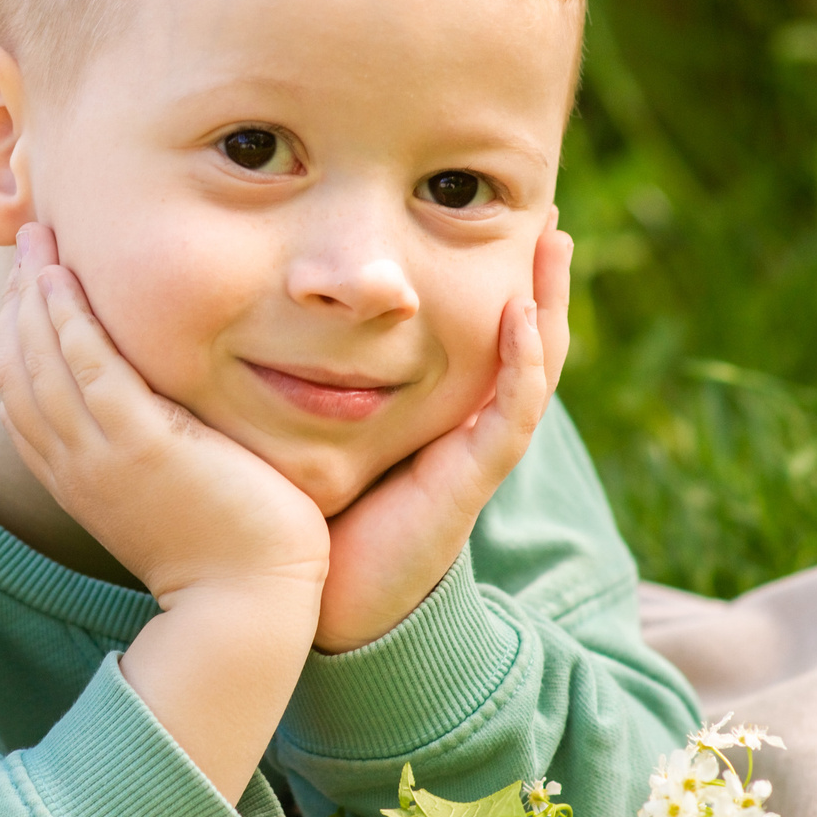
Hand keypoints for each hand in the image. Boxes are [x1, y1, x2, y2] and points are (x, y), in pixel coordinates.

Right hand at [0, 224, 328, 800]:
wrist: (244, 602)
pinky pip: (87, 368)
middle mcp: (72, 462)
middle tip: (30, 238)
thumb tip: (157, 410)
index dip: (15, 331)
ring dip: (35, 293)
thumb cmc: (224, 548)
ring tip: (42, 239)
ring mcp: (100, 455)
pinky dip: (68, 319)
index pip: (20, 390)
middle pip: (17, 366)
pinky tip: (64, 279)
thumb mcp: (164, 489)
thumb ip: (148, 446)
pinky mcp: (141, 446)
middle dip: (18, 298)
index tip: (27, 281)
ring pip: (41, 359)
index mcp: (72, 474)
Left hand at [315, 216, 573, 653]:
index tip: (488, 212)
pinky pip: (508, 415)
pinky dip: (520, 363)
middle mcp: (465, 427)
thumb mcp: (309, 425)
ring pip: (533, 366)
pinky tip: (522, 315)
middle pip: (522, 338)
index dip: (492, 276)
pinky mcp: (469, 482)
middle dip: (538, 276)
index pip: (477, 331)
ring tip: (555, 241)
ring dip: (547, 302)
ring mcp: (474, 453)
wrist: (321, 605)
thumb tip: (261, 306)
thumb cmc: (308, 517)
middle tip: (546, 210)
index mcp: (434, 411)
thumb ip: (301, 374)